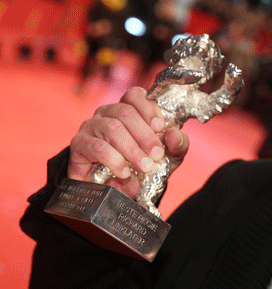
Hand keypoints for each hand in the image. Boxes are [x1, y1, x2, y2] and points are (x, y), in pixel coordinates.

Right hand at [68, 87, 188, 198]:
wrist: (118, 193)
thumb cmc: (142, 168)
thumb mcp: (168, 158)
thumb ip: (176, 145)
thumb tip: (174, 133)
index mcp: (128, 110)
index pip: (135, 95)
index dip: (149, 108)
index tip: (160, 127)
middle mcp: (107, 113)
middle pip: (125, 112)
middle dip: (145, 135)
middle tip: (156, 155)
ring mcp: (91, 127)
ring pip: (112, 128)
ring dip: (132, 149)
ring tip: (145, 166)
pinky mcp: (79, 145)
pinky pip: (97, 147)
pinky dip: (115, 160)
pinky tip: (125, 172)